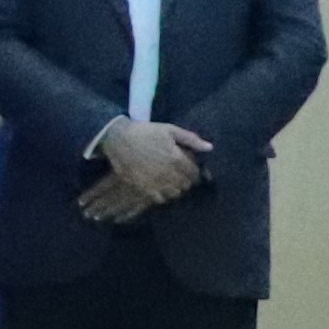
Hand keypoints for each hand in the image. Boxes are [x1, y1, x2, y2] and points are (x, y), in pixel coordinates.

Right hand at [88, 116, 209, 213]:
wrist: (118, 138)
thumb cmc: (145, 132)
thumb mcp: (169, 130)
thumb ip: (191, 139)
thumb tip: (210, 148)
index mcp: (177, 159)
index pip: (195, 173)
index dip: (195, 172)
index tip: (191, 169)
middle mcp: (168, 173)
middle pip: (186, 185)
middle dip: (186, 180)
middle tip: (180, 175)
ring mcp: (155, 182)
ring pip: (174, 193)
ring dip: (175, 188)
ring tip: (171, 181)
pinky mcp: (142, 188)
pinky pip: (159, 198)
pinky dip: (162, 195)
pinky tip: (159, 187)